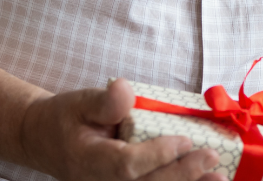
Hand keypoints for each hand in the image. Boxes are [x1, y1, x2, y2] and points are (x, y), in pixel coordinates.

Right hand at [19, 79, 226, 180]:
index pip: (126, 165)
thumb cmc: (65, 118)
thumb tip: (126, 90)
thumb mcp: (80, 101)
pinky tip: (201, 180)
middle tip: (211, 157)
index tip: (184, 140)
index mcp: (89, 161)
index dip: (157, 156)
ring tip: (218, 177)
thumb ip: (104, 101)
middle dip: (181, 174)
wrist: (44, 140)